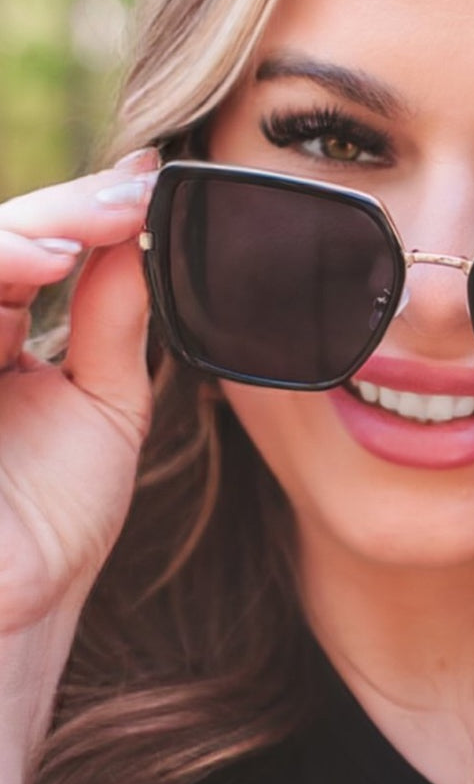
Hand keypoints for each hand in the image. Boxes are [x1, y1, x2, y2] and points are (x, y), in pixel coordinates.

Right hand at [0, 149, 156, 632]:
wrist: (21, 601)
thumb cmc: (58, 513)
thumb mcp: (104, 404)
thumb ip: (113, 322)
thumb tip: (139, 234)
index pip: (30, 249)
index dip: (83, 212)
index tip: (150, 183)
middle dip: (55, 213)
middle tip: (125, 200)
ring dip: (5, 245)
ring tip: (68, 248)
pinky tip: (30, 273)